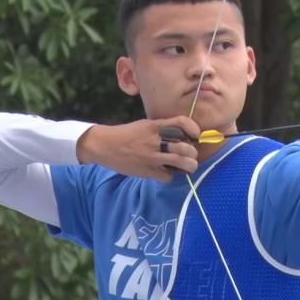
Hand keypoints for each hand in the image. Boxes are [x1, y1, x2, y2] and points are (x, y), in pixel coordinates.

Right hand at [76, 116, 200, 181]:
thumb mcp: (145, 125)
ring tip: (188, 166)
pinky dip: (171, 176)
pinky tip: (167, 172)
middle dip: (193, 153)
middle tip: (190, 155)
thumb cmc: (127, 134)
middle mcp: (155, 140)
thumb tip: (184, 136)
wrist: (104, 145)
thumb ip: (163, 128)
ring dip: (189, 166)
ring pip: (182, 163)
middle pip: (186, 147)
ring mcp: (152, 157)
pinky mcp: (147, 171)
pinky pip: (169, 176)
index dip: (194, 129)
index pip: (183, 122)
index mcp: (155, 126)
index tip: (196, 135)